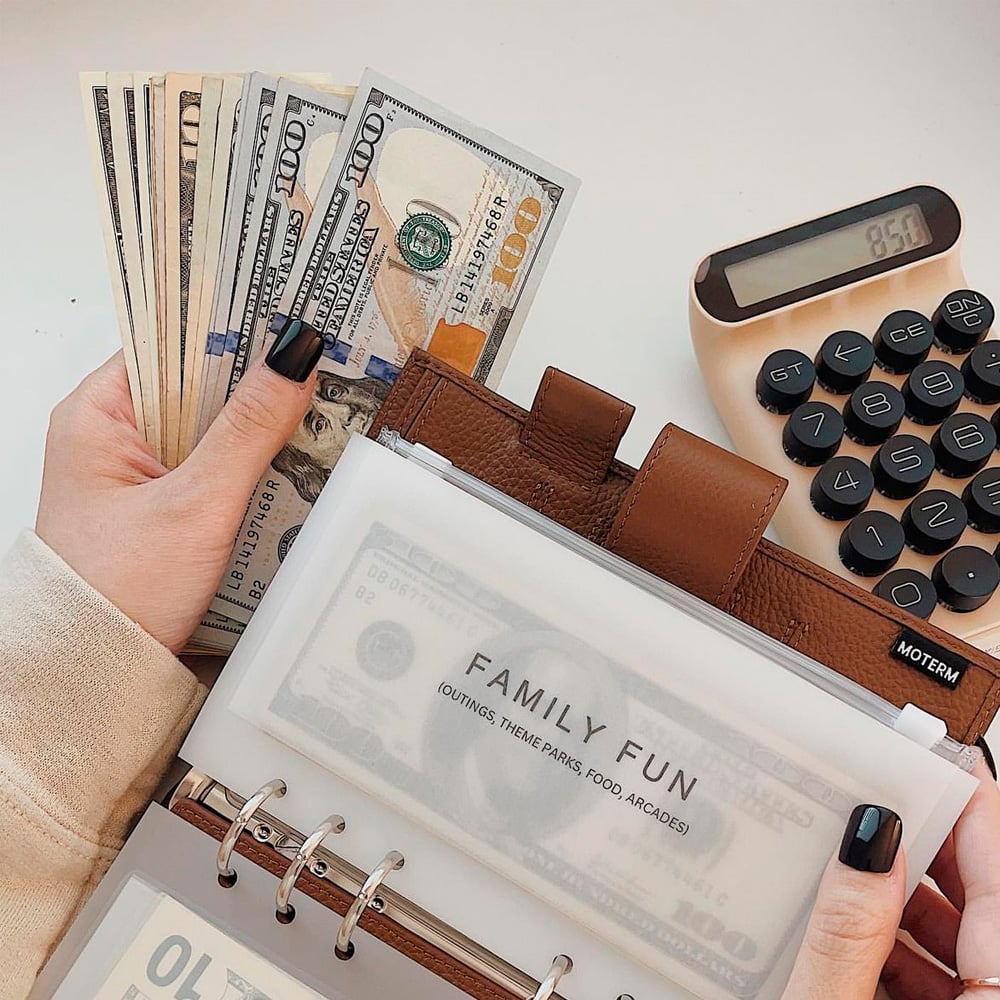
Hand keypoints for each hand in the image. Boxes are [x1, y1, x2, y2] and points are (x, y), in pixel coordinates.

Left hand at [35, 344, 319, 651]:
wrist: (98, 671)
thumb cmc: (117, 591)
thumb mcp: (195, 503)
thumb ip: (249, 430)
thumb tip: (293, 360)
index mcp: (99, 413)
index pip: (171, 341)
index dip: (231, 328)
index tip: (289, 320)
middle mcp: (117, 433)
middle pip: (199, 382)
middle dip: (257, 380)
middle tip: (319, 367)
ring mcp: (143, 470)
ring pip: (214, 425)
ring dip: (259, 425)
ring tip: (315, 411)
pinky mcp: (167, 503)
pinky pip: (218, 463)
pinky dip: (252, 462)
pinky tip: (288, 464)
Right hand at [781, 754, 999, 999]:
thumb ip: (848, 936)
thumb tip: (863, 846)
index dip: (976, 811)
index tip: (951, 761)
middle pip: (984, 905)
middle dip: (923, 857)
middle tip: (873, 810)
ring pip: (962, 945)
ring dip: (901, 912)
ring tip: (840, 879)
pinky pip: (948, 985)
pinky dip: (899, 957)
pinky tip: (846, 944)